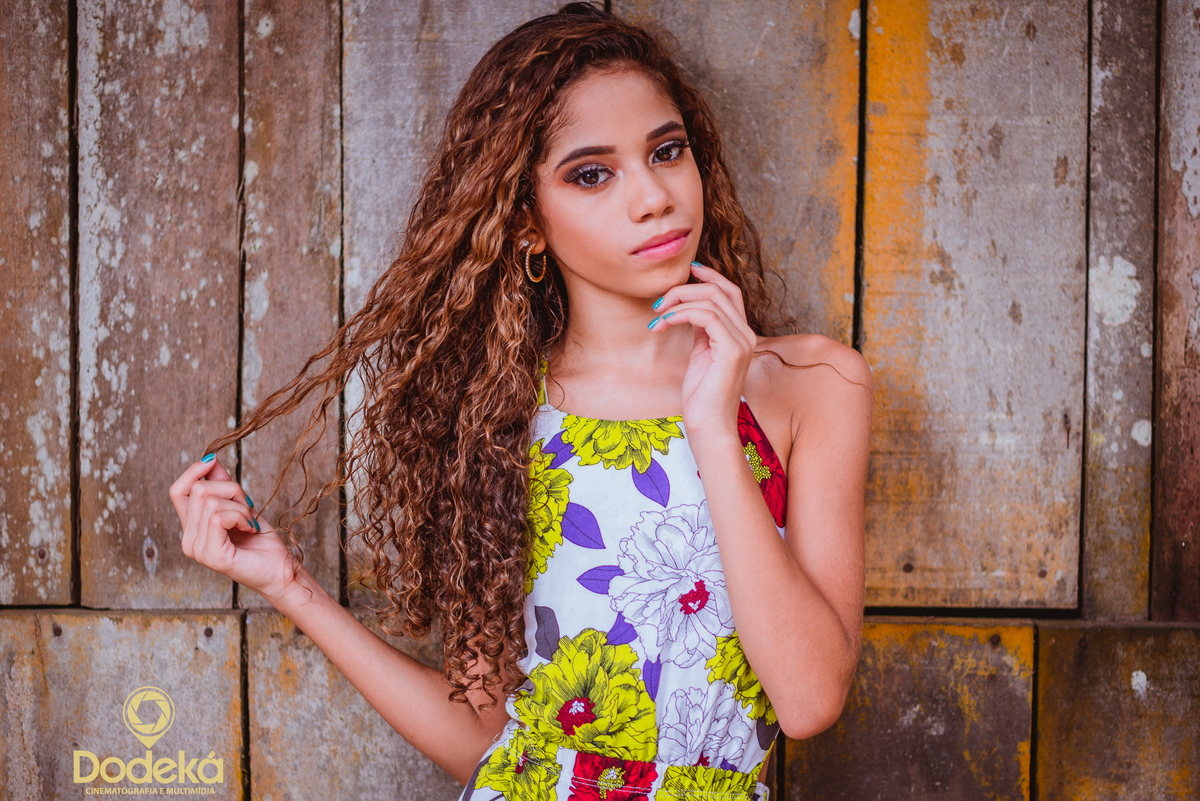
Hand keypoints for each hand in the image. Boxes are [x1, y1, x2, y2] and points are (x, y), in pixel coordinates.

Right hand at [169, 456, 302, 605]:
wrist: (280, 570)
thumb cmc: (261, 541)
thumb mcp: (240, 506)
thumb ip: (222, 486)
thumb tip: (210, 460)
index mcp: (192, 528)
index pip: (177, 491)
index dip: (193, 471)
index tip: (213, 461)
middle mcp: (189, 540)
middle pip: (198, 489)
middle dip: (230, 489)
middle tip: (247, 509)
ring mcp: (197, 550)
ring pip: (211, 501)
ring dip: (240, 506)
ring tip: (249, 522)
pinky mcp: (212, 556)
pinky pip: (219, 517)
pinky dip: (241, 516)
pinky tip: (250, 529)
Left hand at [648, 261, 755, 436]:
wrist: (708, 426)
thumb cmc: (701, 397)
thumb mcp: (700, 354)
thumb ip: (700, 330)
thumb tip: (685, 307)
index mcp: (740, 334)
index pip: (730, 292)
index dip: (710, 277)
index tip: (688, 271)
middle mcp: (747, 335)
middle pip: (720, 291)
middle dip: (685, 290)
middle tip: (659, 303)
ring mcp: (742, 342)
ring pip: (711, 300)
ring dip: (677, 302)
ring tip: (657, 317)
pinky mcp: (732, 350)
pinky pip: (706, 317)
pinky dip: (680, 315)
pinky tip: (663, 325)